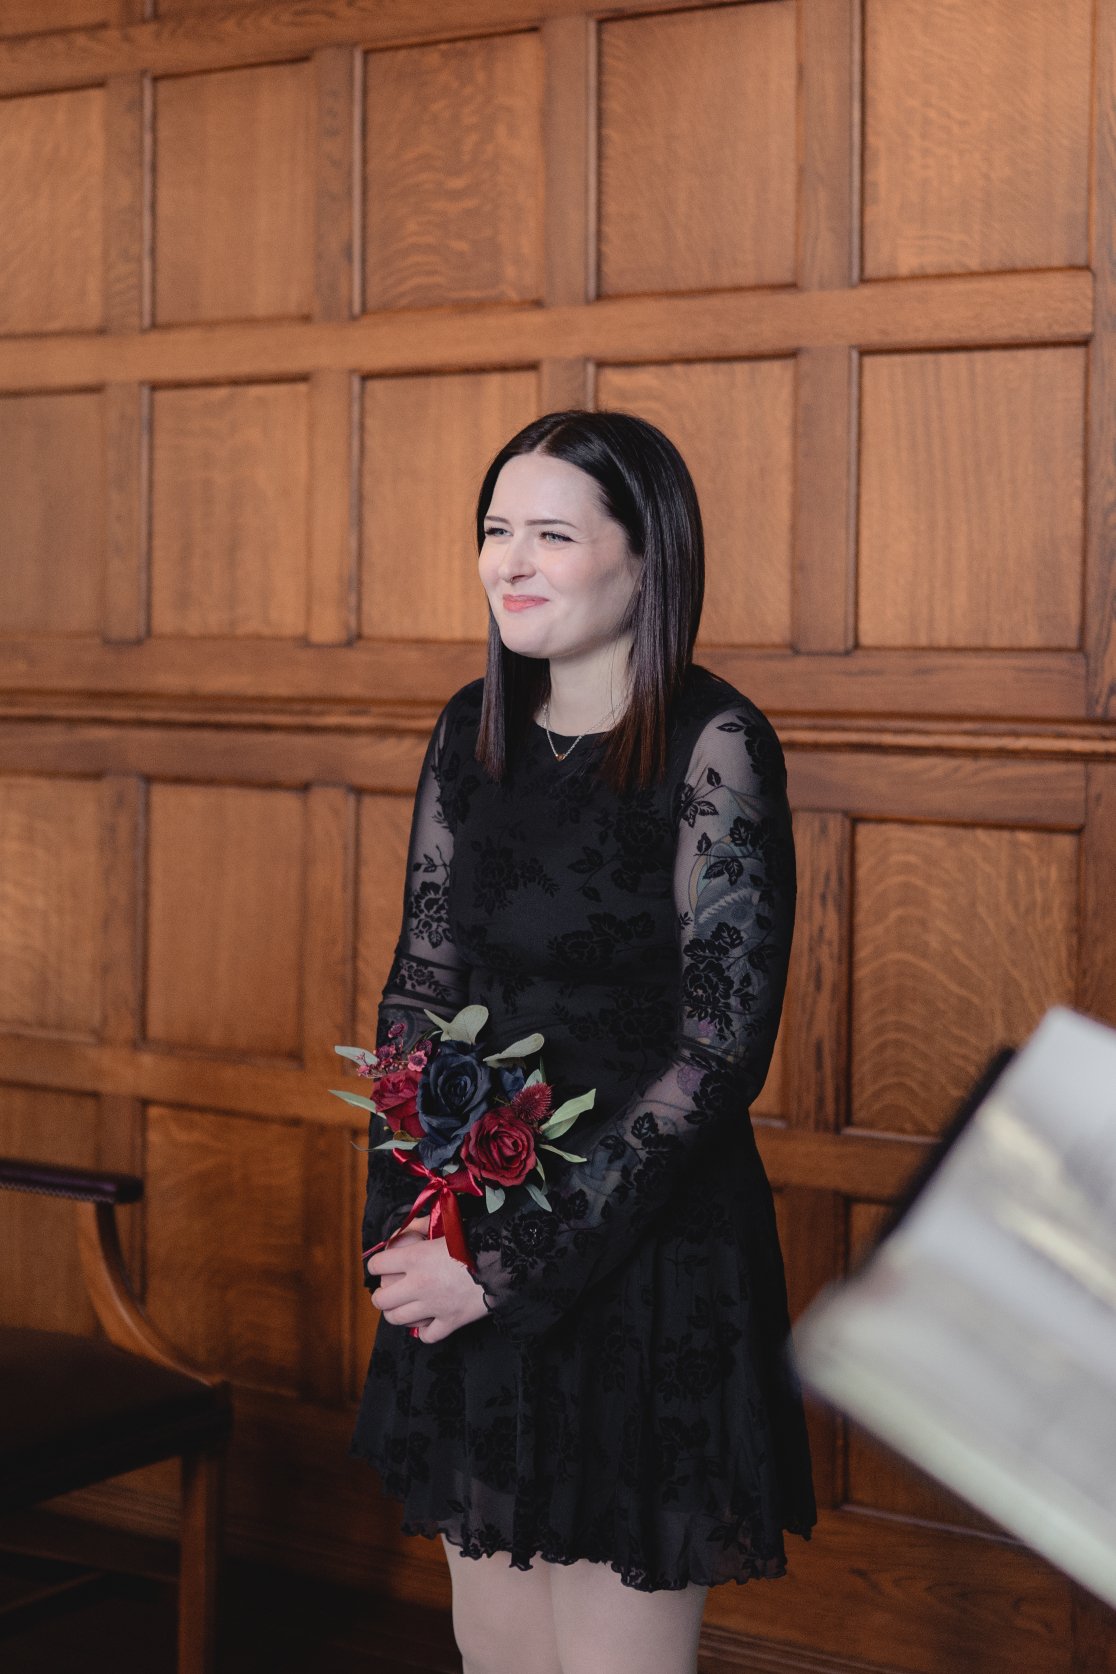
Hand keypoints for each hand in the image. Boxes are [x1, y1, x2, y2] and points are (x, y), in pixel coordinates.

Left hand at [367, 1220, 489, 1343]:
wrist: (505, 1261)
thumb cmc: (476, 1239)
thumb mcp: (446, 1226)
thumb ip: (421, 1226)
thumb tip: (405, 1230)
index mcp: (415, 1257)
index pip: (376, 1265)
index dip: (376, 1265)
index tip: (380, 1265)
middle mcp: (418, 1284)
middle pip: (381, 1299)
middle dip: (381, 1295)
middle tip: (389, 1290)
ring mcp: (433, 1306)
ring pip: (397, 1320)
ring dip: (397, 1313)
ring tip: (404, 1306)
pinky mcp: (450, 1322)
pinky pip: (427, 1336)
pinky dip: (425, 1331)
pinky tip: (429, 1321)